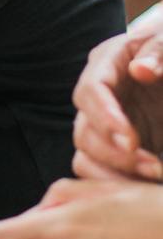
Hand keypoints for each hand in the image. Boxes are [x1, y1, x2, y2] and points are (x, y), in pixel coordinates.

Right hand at [71, 19, 162, 181]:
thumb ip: (159, 52)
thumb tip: (141, 70)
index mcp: (108, 63)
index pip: (90, 91)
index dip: (105, 117)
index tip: (131, 140)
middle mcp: (97, 97)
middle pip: (83, 131)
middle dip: (115, 155)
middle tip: (154, 166)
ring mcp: (103, 124)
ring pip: (86, 158)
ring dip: (116, 175)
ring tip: (154, 177)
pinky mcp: (114, 148)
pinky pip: (100, 174)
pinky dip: (119, 185)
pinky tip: (146, 187)